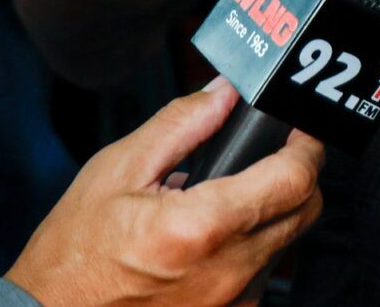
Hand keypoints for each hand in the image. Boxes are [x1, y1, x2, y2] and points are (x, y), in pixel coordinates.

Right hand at [6, 78, 324, 306]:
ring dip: (273, 214)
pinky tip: (214, 239)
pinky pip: (262, 274)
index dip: (307, 147)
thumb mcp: (116, 172)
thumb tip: (225, 92)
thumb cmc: (72, 254)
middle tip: (271, 155)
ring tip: (228, 199)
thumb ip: (181, 124)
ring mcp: (230, 301)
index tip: (301, 130)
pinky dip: (251, 249)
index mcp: (201, 229)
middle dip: (297, 175)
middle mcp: (226, 272)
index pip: (294, 180)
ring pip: (286, 242)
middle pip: (303, 210)